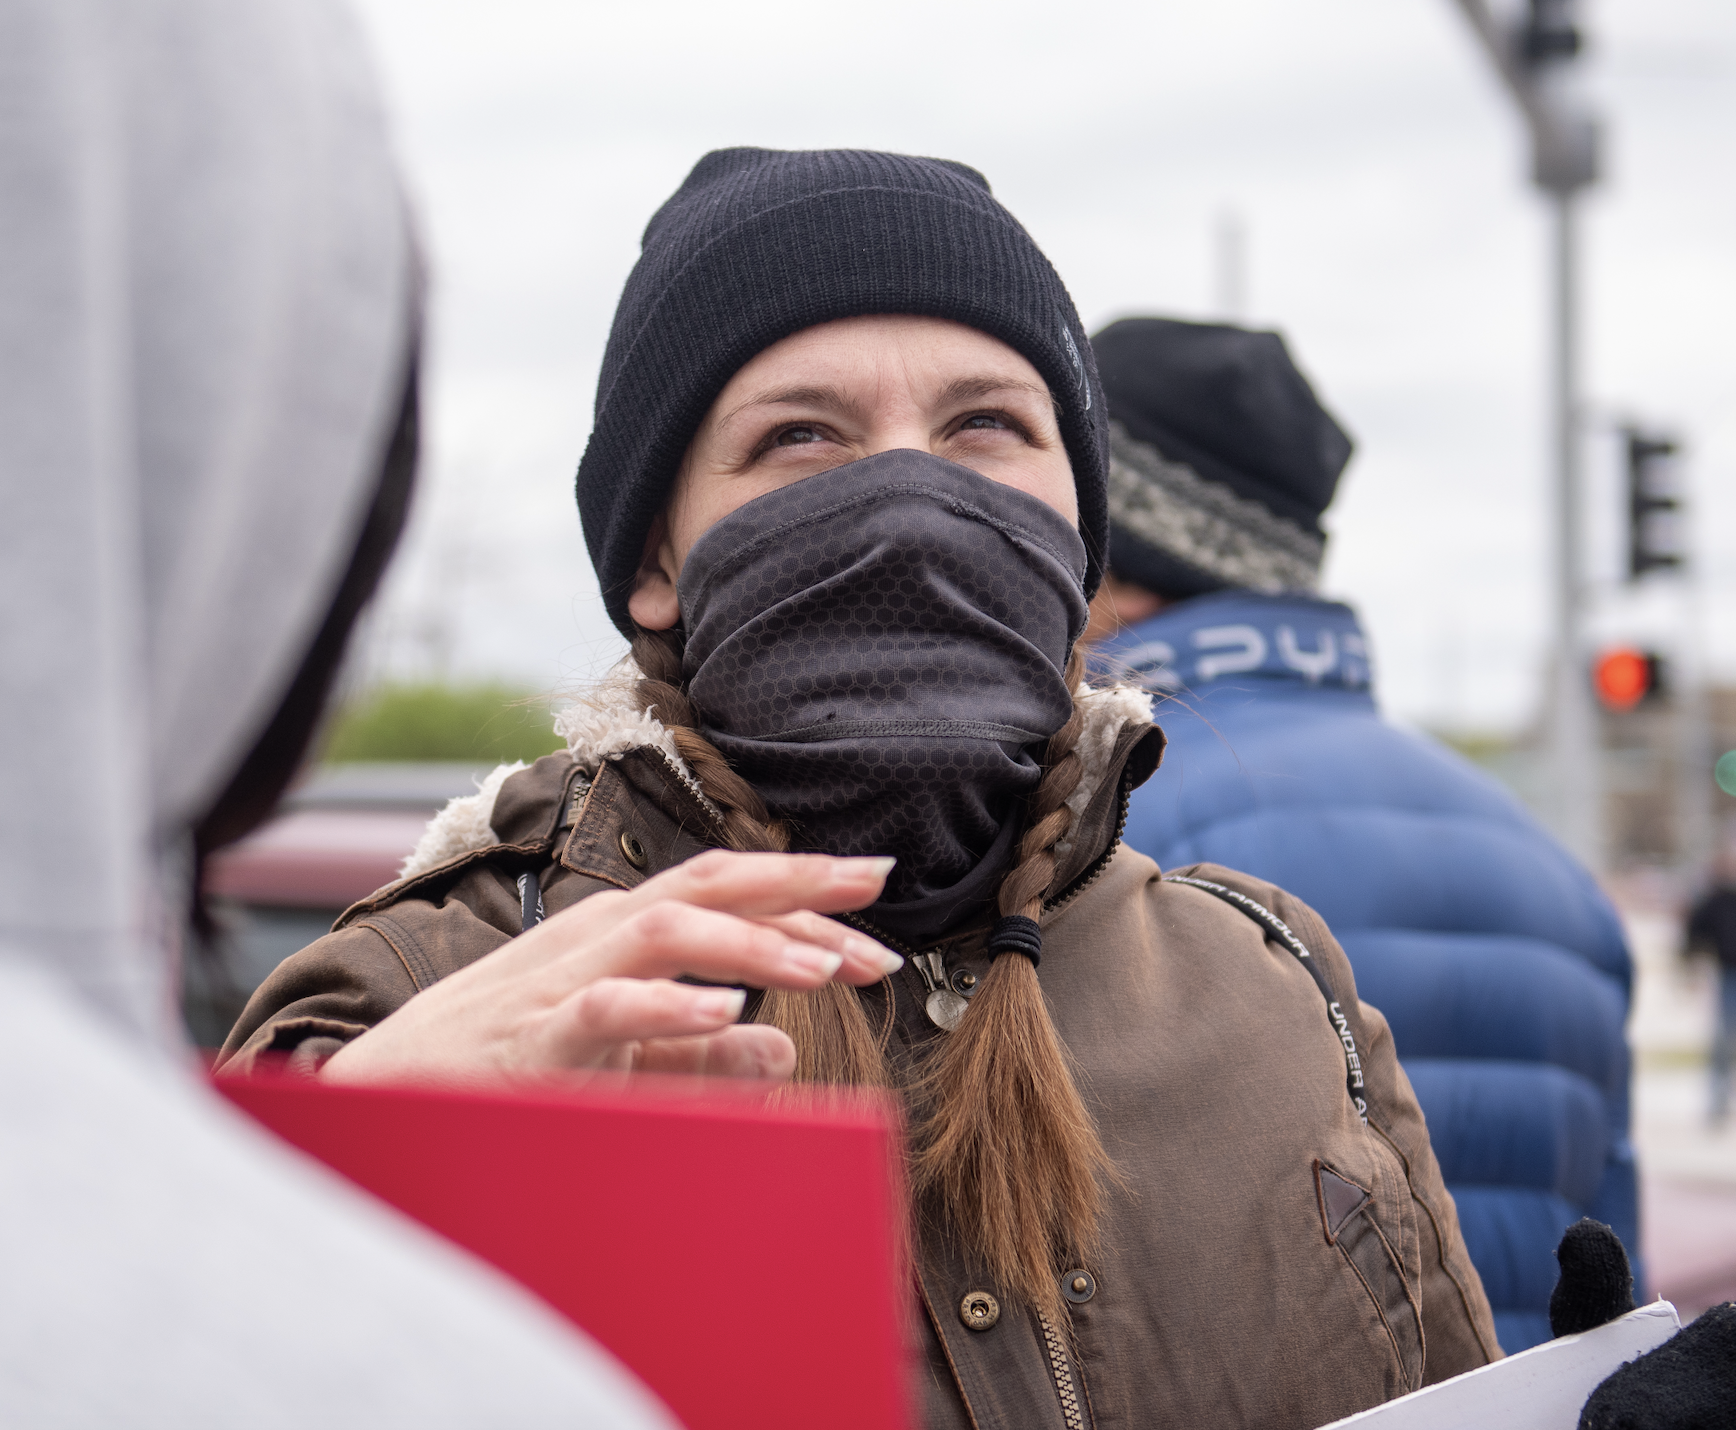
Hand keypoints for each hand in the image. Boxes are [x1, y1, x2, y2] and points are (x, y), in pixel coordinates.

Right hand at [319, 851, 899, 1088]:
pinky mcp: (532, 1035)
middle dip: (797, 884)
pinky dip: (668, 1005)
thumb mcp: (618, 1058)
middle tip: (878, 891)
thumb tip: (783, 1050)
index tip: (877, 909)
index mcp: (621, 934)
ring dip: (752, 943)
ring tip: (824, 966)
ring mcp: (562, 978)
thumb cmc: (497, 1070)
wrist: (382, 1101)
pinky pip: (607, 1007)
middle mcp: (598, 936)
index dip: (804, 895)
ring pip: (667, 931)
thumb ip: (698, 1055)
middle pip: (710, 887)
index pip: (726, 895)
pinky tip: (726, 1011)